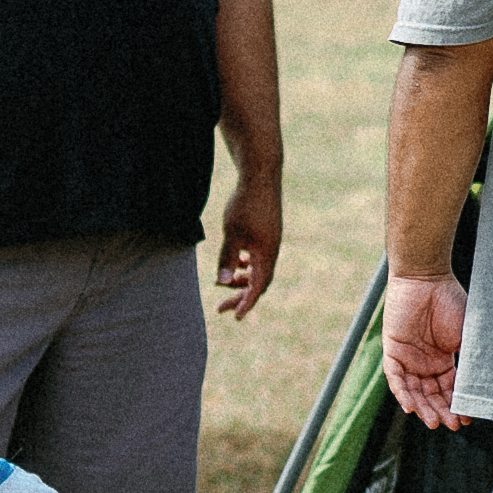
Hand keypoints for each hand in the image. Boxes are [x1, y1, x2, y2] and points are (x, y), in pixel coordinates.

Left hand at [213, 170, 281, 319]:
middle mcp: (272, 251)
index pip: (258, 287)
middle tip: (220, 308)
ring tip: (221, 283)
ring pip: (258, 271)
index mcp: (266, 254)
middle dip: (239, 296)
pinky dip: (246, 266)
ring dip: (241, 280)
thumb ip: (227, 258)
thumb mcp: (232, 233)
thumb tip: (223, 282)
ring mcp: (271, 242)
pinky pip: (259, 258)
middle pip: (259, 283)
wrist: (261, 175)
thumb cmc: (245, 204)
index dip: (246, 303)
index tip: (234, 316)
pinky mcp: (268, 233)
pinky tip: (235, 262)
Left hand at [383, 270, 466, 427]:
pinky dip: (402, 393)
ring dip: (423, 408)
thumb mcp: (466, 334)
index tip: (469, 418)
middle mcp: (425, 361)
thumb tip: (486, 382)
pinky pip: (395, 377)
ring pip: (414, 391)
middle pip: (432, 394)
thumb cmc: (449, 300)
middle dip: (442, 411)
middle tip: (453, 425)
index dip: (458, 403)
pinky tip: (411, 408)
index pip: (450, 388)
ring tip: (434, 423)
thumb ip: (471, 357)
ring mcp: (408, 357)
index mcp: (443, 358)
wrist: (426, 277)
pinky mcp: (392, 350)